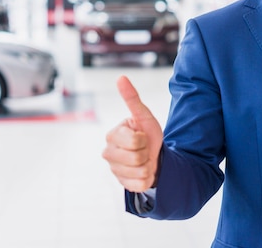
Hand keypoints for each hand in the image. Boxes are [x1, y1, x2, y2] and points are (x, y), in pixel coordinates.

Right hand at [102, 75, 162, 192]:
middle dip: (146, 153)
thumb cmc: (147, 134)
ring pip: (139, 171)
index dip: (143, 139)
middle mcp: (107, 152)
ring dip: (147, 165)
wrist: (154, 156)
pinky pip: (140, 184)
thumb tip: (121, 77)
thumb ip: (132, 98)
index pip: (134, 141)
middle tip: (143, 149)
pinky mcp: (121, 184)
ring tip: (143, 160)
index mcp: (112, 135)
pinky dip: (146, 178)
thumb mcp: (143, 116)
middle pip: (136, 157)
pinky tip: (141, 172)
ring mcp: (113, 169)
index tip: (141, 137)